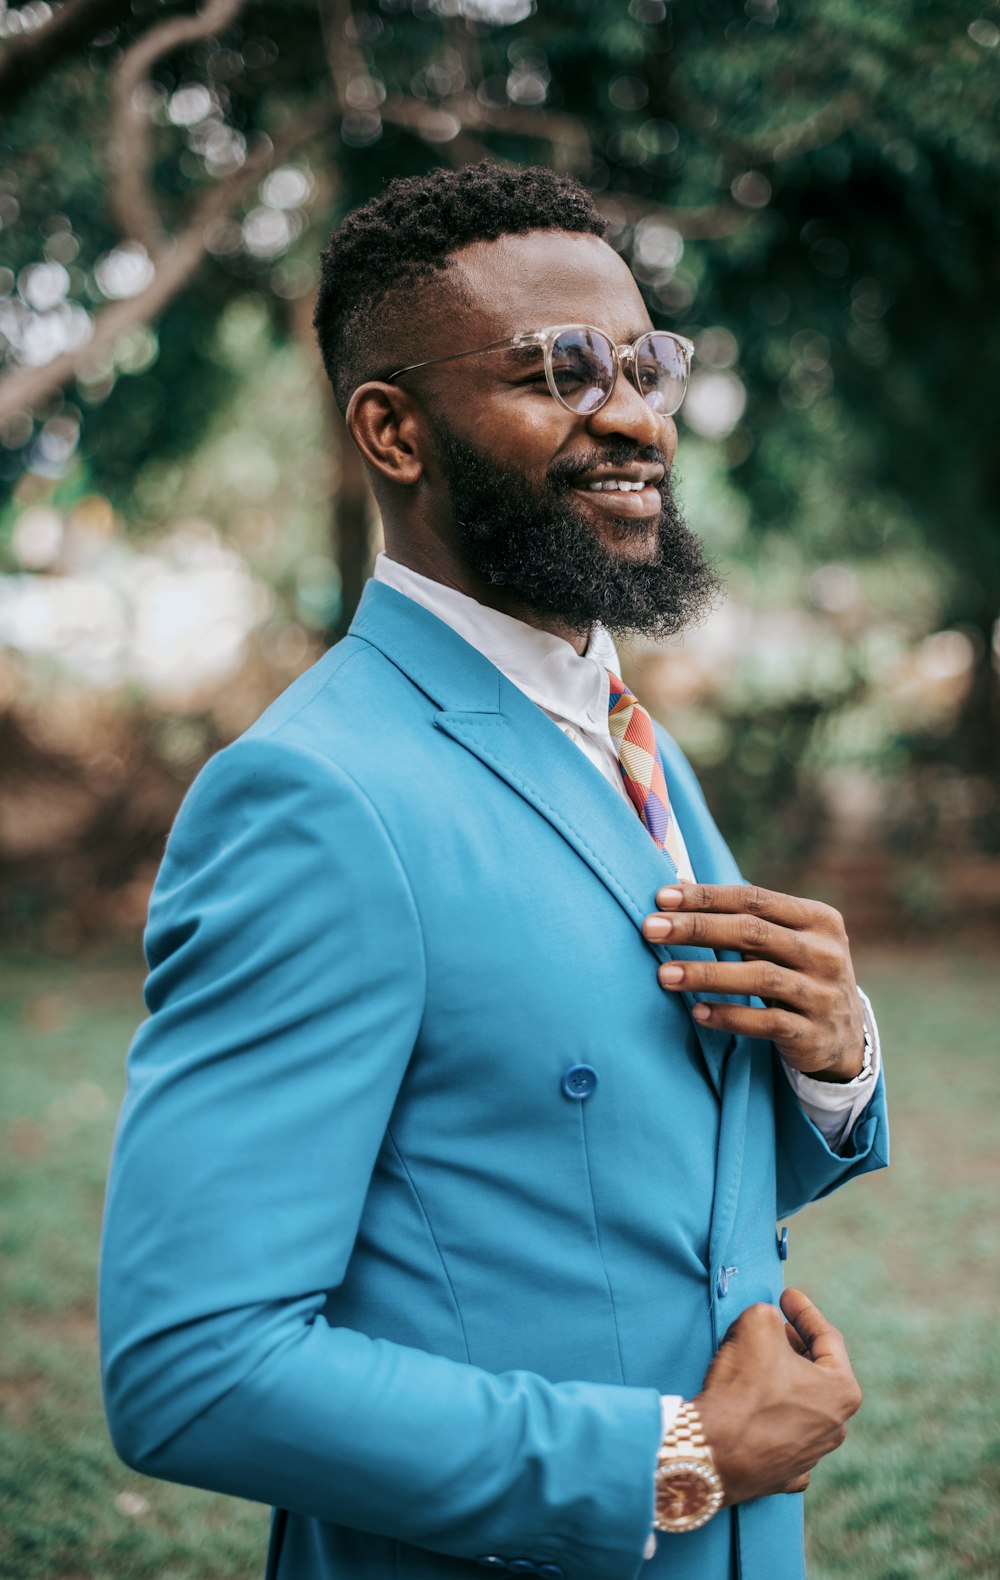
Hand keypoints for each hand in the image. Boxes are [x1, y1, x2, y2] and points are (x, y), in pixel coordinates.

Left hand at [641, 882, 865, 1079]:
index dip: (706, 897)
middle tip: (650, 928)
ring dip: (706, 973)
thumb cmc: (798, 975)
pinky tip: (697, 1012)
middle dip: (696, 928)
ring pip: (759, 977)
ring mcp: (822, 994)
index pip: (753, 899)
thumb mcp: (783, 941)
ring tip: (663, 975)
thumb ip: (741, 917)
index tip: (661, 897)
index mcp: (817, 919)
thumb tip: (675, 886)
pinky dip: (730, 1016)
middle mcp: (825, 952)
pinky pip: (766, 1022)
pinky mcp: (813, 1033)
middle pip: (752, 932)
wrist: (843, 1039)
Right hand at [694, 1288, 862, 1503]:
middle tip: (777, 1325)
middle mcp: (836, 1426)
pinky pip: (784, 1437)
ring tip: (759, 1360)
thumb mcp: (758, 1323)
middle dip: (796, 1345)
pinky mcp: (785, 1474)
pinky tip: (763, 1410)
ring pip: (800, 1404)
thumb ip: (770, 1314)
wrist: (714, 1452)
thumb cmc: (743, 1387)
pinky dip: (774, 1420)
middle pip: (817, 1372)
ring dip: (783, 1380)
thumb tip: (768, 1322)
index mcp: (842, 1391)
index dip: (804, 1310)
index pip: (827, 1337)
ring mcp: (812, 1455)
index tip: (786, 1294)